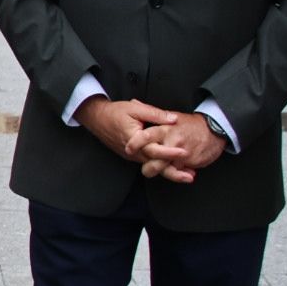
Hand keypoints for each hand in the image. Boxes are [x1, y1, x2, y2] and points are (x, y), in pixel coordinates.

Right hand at [74, 97, 192, 182]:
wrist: (96, 118)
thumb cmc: (115, 112)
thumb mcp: (136, 108)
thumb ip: (156, 114)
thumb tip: (174, 119)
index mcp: (134, 139)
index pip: (154, 149)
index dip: (170, 152)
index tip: (184, 152)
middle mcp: (133, 152)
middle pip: (155, 165)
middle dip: (173, 172)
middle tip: (190, 177)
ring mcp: (132, 156)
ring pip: (152, 167)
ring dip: (169, 172)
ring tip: (187, 176)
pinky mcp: (131, 157)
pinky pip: (148, 163)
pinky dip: (160, 167)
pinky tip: (173, 168)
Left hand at [127, 112, 225, 181]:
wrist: (214, 130)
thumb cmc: (190, 124)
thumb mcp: (171, 115)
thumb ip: (151, 111)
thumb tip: (133, 102)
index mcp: (165, 129)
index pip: (147, 136)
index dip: (136, 143)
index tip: (128, 149)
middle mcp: (173, 141)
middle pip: (155, 157)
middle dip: (147, 166)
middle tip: (144, 168)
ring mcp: (182, 153)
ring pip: (165, 168)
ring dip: (158, 171)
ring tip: (152, 171)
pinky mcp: (191, 162)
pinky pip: (178, 171)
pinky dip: (175, 173)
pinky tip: (175, 172)